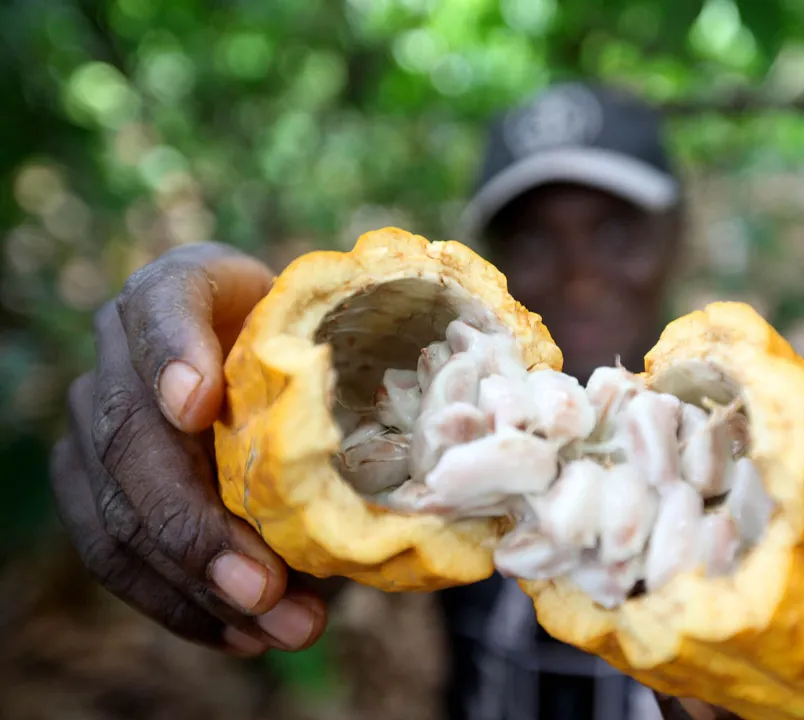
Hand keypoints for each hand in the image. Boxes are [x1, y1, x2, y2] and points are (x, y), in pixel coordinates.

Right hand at [49, 242, 329, 657]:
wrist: (259, 356)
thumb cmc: (308, 343)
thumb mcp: (331, 337)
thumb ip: (338, 381)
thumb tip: (398, 488)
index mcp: (180, 288)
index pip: (165, 304)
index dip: (174, 353)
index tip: (199, 408)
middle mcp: (120, 346)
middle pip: (129, 434)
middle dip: (195, 524)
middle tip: (264, 586)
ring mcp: (94, 413)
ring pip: (115, 510)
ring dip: (193, 583)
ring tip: (272, 626)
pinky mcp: (86, 478)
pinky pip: (111, 553)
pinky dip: (177, 603)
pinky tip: (240, 636)